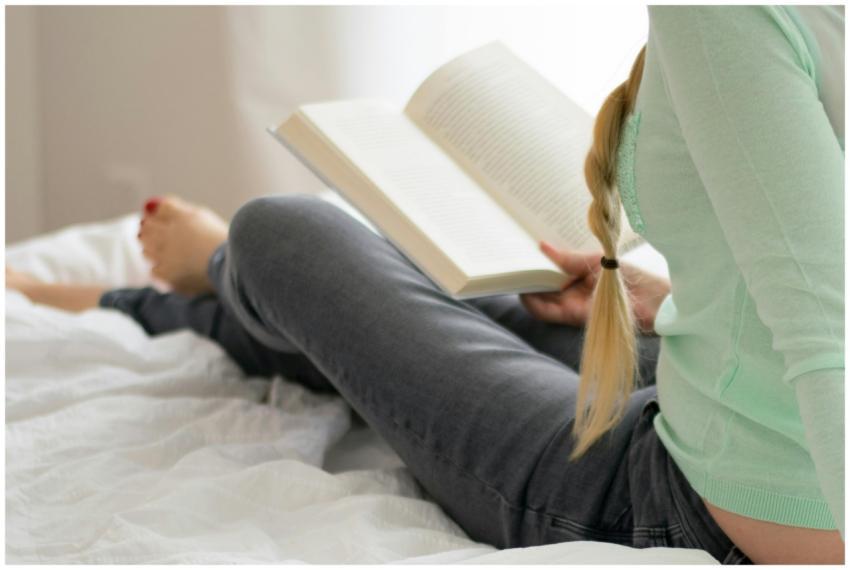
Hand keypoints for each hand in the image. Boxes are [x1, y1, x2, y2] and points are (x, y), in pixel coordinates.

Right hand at [520, 242, 670, 334]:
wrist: (657, 303)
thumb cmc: (635, 277)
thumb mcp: (599, 260)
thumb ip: (569, 258)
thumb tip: (542, 246)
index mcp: (581, 274)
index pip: (551, 269)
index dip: (536, 262)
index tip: (520, 251)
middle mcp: (574, 290)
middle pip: (542, 284)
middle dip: (526, 275)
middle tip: (508, 262)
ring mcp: (573, 304)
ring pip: (540, 299)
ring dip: (525, 289)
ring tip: (511, 275)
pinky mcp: (574, 316)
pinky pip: (547, 312)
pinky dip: (533, 303)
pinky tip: (524, 291)